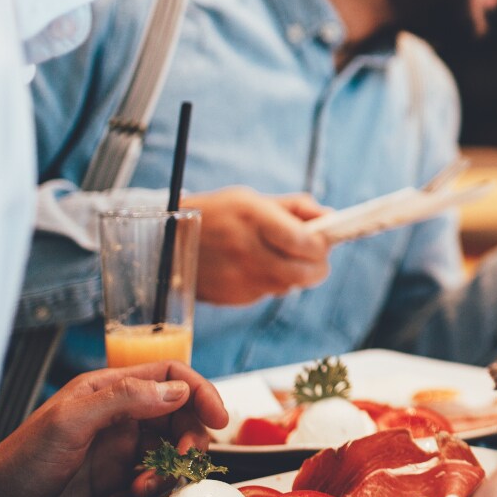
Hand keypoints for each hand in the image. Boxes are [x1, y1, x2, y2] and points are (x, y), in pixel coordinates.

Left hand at [0, 363, 227, 496]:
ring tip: (146, 485)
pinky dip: (153, 489)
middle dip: (190, 436)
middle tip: (183, 460)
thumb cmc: (16, 465)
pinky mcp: (114, 481)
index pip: (169, 376)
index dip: (199, 392)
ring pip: (170, 449)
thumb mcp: (70, 422)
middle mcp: (117, 416)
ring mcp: (117, 450)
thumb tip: (176, 390)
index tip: (218, 417)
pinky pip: (154, 480)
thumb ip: (124, 398)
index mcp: (106, 390)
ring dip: (171, 468)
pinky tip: (129, 496)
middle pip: (179, 414)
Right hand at [184, 186, 331, 304]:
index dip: (322, 245)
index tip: (324, 240)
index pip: (303, 243)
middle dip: (318, 267)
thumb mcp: (252, 199)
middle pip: (303, 273)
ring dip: (294, 275)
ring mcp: (237, 278)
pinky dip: (270, 282)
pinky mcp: (231, 297)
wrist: (165, 242)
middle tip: (316, 257)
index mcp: (253, 218)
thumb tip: (331, 218)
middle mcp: (245, 250)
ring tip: (280, 256)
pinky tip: (254, 267)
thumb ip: (295, 208)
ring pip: (288, 286)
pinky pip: (266, 293)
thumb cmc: (217, 214)